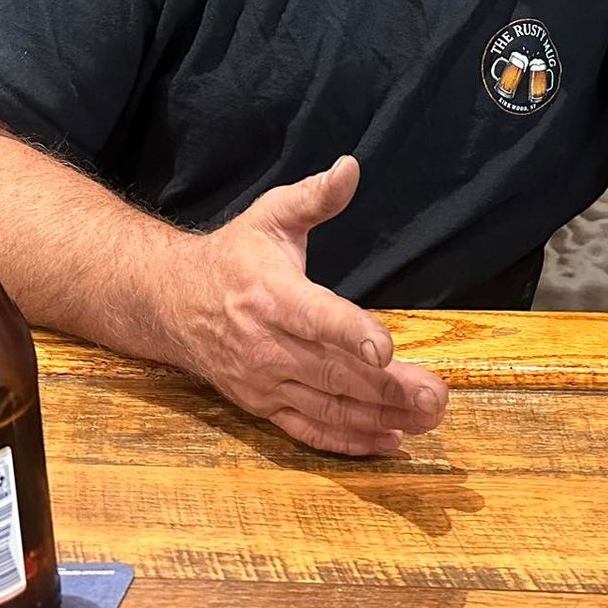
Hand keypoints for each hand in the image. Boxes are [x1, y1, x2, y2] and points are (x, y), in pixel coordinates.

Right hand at [169, 156, 448, 454]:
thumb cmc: (232, 257)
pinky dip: (350, 440)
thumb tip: (350, 167)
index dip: (352, 333)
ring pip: (330, 407)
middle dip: (389, 387)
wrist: (171, 304)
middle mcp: (267, 346)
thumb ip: (314, 196)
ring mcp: (265, 382)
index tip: (386, 347)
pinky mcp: (264, 406)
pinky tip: (390, 439)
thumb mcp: (271, 215)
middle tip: (436, 394)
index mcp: (271, 296)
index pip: (316, 318)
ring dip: (382, 416)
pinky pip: (310, 430)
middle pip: (334, 372)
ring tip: (429, 416)